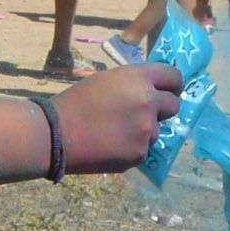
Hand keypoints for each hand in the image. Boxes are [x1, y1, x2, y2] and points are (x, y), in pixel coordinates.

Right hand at [52, 63, 184, 173]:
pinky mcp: (139, 153)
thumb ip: (132, 84)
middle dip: (162, 109)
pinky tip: (111, 146)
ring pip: (157, 130)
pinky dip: (131, 149)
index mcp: (138, 78)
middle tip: (144, 114)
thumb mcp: (106, 81)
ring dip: (144, 131)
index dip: (172, 85)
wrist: (56, 135)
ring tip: (116, 133)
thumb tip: (149, 91)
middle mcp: (148, 102)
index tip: (169, 91)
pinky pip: (143, 149)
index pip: (173, 77)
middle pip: (173, 105)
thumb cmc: (75, 103)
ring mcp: (146, 130)